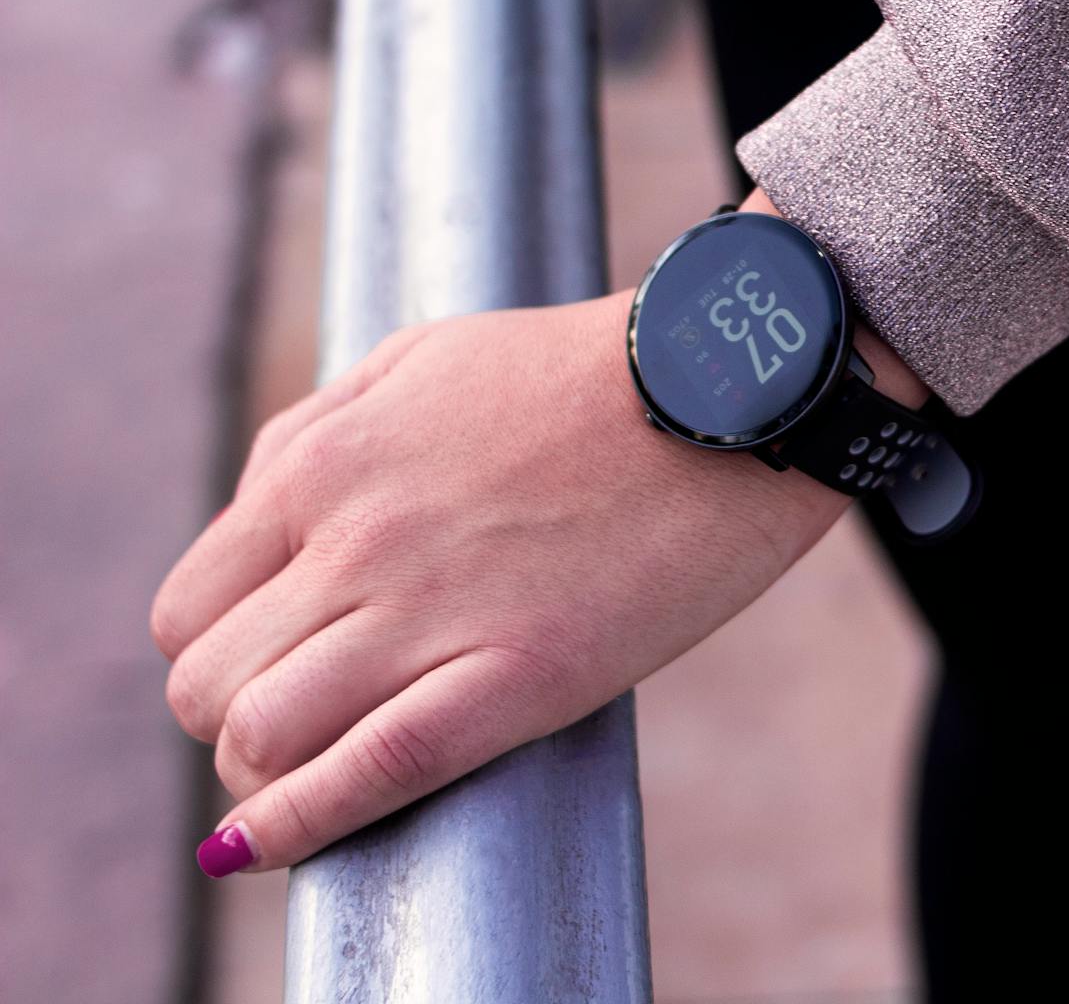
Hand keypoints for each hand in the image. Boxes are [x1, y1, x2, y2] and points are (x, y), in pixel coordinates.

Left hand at [153, 227, 914, 873]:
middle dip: (233, 723)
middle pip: (207, 686)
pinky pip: (371, 773)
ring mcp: (430, 613)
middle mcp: (352, 543)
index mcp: (323, 466)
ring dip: (267, 776)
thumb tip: (261, 524)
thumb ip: (320, 435)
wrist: (732, 390)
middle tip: (299, 727)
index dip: (216, 659)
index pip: (191, 609)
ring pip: (261, 739)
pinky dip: (301, 829)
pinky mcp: (518, 675)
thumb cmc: (588, 371)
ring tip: (317, 775)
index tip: (265, 674)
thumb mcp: (422, 362)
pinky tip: (278, 851)